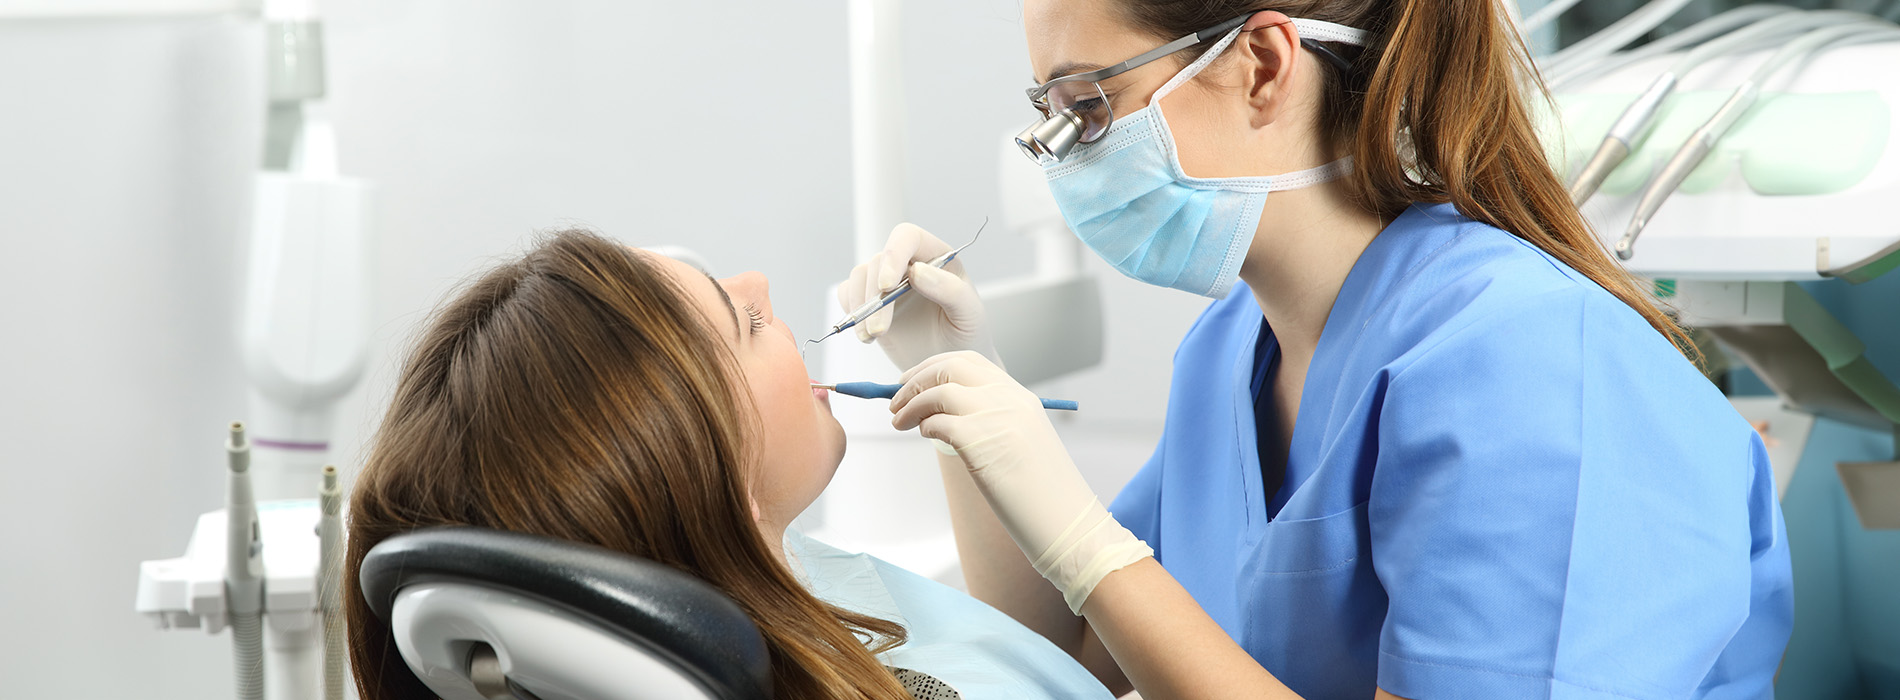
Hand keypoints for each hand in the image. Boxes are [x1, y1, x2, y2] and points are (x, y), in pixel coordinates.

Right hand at [838, 223, 996, 369]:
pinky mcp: (871, 303)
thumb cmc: (966, 337)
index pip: (908, 237)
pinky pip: (849, 294)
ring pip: (860, 276)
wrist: (948, 366)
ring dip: (861, 307)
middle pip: (879, 261)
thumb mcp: (970, 314)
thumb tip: (918, 271)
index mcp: (937, 258)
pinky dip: (851, 314)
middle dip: (875, 297)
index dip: (894, 254)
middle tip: (881, 330)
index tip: (887, 285)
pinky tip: (868, 335)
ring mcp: (888, 284)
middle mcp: (910, 265)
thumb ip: (950, 290)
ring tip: (874, 335)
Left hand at [889, 351, 1150, 612]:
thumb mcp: (1020, 443)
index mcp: (1019, 396)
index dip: (935, 367)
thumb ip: (989, 422)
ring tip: (899, 421)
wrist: (1067, 521)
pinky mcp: (980, 440)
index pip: (969, 362)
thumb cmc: (1041, 493)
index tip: (915, 381)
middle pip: (950, 367)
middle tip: (895, 397)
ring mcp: (996, 416)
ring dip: (911, 403)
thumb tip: (940, 416)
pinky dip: (924, 425)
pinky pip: (938, 421)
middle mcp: (1008, 398)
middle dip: (916, 378)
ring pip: (939, 390)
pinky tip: (925, 436)